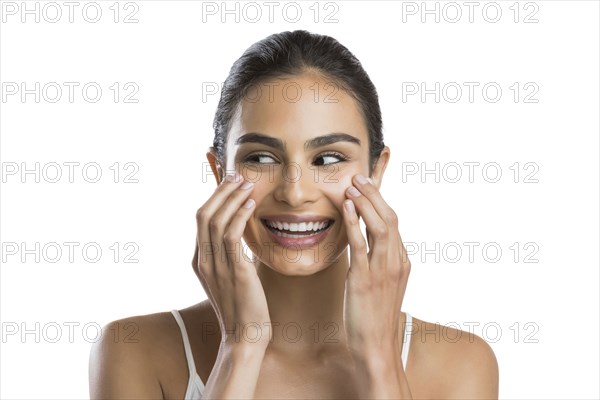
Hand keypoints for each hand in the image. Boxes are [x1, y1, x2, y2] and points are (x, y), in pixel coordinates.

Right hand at [192, 172, 270, 348]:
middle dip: (220, 191)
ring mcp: (215, 267)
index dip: (215, 197)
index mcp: (200, 261)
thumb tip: (241, 238)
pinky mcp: (233, 272)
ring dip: (231, 198)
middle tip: (238, 175)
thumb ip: (231, 257)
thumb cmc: (244, 307)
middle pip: (203, 215)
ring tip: (247, 183)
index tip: (231, 183)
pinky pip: (230, 236)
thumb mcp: (231, 277)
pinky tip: (250, 204)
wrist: (246, 337)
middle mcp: (203, 261)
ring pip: (215, 221)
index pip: (201, 220)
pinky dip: (239, 216)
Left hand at [341, 174, 410, 359]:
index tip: (367, 185)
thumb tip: (365, 246)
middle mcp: (396, 262)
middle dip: (374, 194)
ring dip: (366, 202)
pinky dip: (354, 222)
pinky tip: (346, 207)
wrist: (378, 347)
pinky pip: (360, 244)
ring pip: (380, 226)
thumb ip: (378, 263)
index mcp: (401, 262)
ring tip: (352, 185)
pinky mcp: (365, 279)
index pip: (393, 222)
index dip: (380, 201)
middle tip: (358, 177)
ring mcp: (382, 270)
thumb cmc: (375, 318)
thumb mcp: (382, 285)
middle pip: (390, 218)